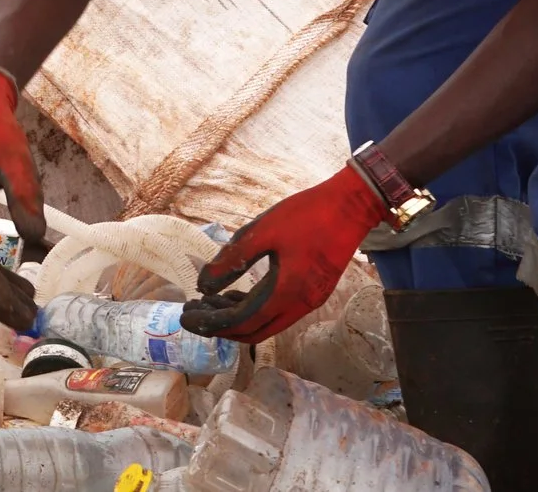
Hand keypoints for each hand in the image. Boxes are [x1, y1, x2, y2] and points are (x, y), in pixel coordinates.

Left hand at [181, 163, 383, 342]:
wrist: (352, 206)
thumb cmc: (306, 214)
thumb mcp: (262, 231)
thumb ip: (231, 260)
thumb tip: (202, 285)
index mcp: (287, 292)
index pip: (242, 321)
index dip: (212, 323)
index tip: (186, 317)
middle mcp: (301, 304)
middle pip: (254, 331)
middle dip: (220, 327)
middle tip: (192, 314)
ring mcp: (310, 300)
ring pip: (267, 323)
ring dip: (236, 317)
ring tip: (207, 302)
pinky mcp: (314, 291)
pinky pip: (278, 311)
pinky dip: (253, 308)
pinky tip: (234, 295)